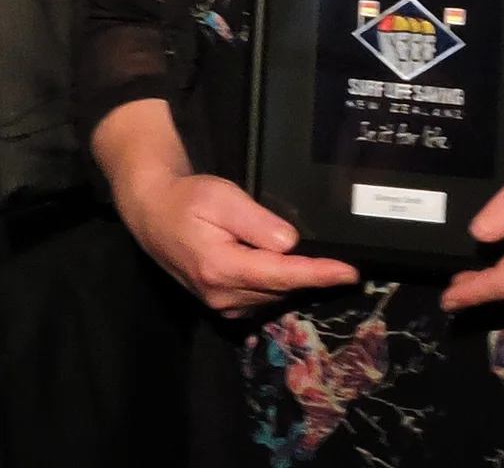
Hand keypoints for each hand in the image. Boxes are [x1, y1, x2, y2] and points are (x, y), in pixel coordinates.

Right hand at [117, 167, 357, 316]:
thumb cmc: (187, 199)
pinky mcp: (220, 305)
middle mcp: (223, 295)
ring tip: (320, 265)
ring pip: (272, 297)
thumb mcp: (221, 198)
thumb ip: (256, 222)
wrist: (152, 213)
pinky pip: (260, 300)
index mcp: (223, 267)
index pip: (282, 275)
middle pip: (281, 289)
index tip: (350, 273)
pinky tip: (286, 270)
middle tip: (341, 261)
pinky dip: (278, 287)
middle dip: (312, 277)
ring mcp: (220, 304)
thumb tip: (290, 244)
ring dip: (295, 283)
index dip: (319, 274)